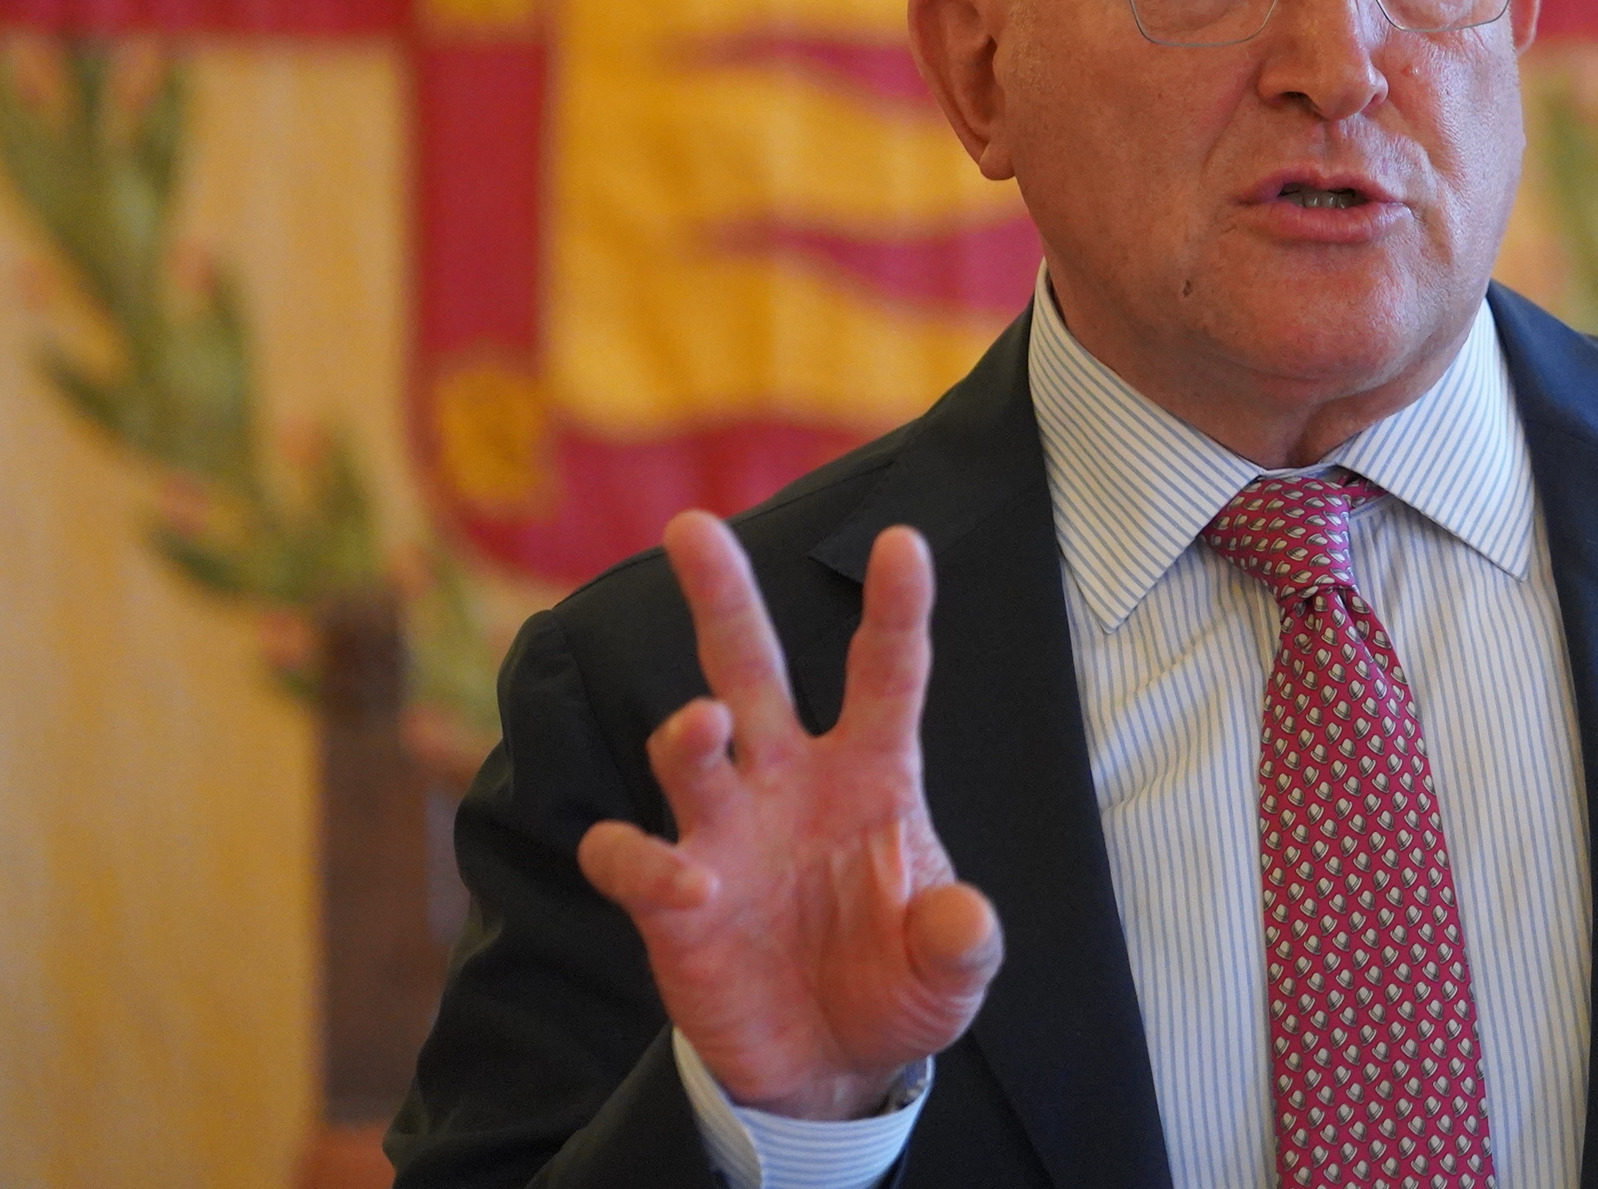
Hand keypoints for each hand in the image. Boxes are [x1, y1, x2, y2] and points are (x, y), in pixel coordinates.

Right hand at [577, 513, 1001, 1118]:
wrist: (828, 1070)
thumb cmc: (897, 987)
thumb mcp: (951, 971)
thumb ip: (960, 942)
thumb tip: (963, 917)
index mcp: (870, 772)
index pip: (886, 673)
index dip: (896, 609)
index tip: (905, 541)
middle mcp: (789, 782)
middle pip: (751, 667)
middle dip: (722, 597)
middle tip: (693, 527)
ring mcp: (726, 834)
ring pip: (687, 746)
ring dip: (688, 732)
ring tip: (703, 726)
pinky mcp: (673, 899)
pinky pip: (635, 859)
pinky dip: (647, 863)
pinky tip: (687, 885)